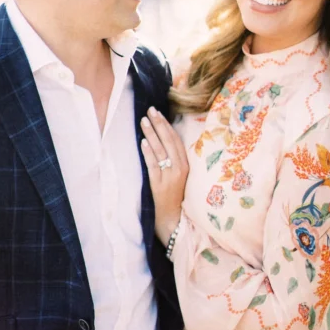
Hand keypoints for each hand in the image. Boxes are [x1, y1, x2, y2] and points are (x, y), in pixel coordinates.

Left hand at [140, 107, 188, 245]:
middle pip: (169, 142)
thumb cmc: (176, 196)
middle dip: (159, 124)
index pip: (177, 140)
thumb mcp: (179, 176)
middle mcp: (181, 169)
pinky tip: (143, 142)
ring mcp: (170, 177)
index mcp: (187, 165)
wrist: (174, 219)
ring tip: (143, 121)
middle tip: (150, 111)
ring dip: (152, 134)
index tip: (159, 113)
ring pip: (161, 151)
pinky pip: (154, 165)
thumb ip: (175, 159)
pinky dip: (149, 153)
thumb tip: (163, 139)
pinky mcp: (160, 185)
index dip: (167, 125)